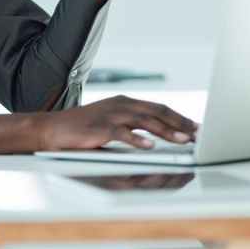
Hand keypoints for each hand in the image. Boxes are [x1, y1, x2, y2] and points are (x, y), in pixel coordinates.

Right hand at [36, 94, 198, 150]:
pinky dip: (137, 140)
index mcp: (125, 102)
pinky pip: (121, 133)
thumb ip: (133, 123)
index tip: (197, 128)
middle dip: (180, 123)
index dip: (180, 118)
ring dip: (165, 131)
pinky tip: (149, 146)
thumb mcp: (111, 120)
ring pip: (144, 120)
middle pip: (157, 111)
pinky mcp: (98, 128)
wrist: (52, 128)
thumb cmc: (83, 127)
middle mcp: (120, 105)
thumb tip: (159, 134)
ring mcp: (110, 115)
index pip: (159, 108)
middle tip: (197, 134)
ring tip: (182, 140)